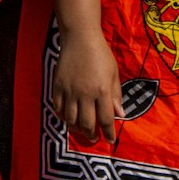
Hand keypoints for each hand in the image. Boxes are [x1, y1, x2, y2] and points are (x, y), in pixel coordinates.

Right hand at [52, 28, 123, 144]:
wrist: (80, 38)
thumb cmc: (101, 54)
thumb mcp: (114, 73)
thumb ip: (116, 95)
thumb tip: (120, 115)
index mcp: (102, 91)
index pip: (106, 119)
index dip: (108, 133)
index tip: (110, 141)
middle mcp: (85, 94)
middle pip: (86, 124)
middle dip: (91, 135)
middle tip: (94, 138)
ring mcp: (69, 91)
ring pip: (70, 120)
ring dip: (76, 129)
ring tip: (81, 131)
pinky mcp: (57, 87)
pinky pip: (58, 108)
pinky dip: (62, 117)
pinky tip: (68, 119)